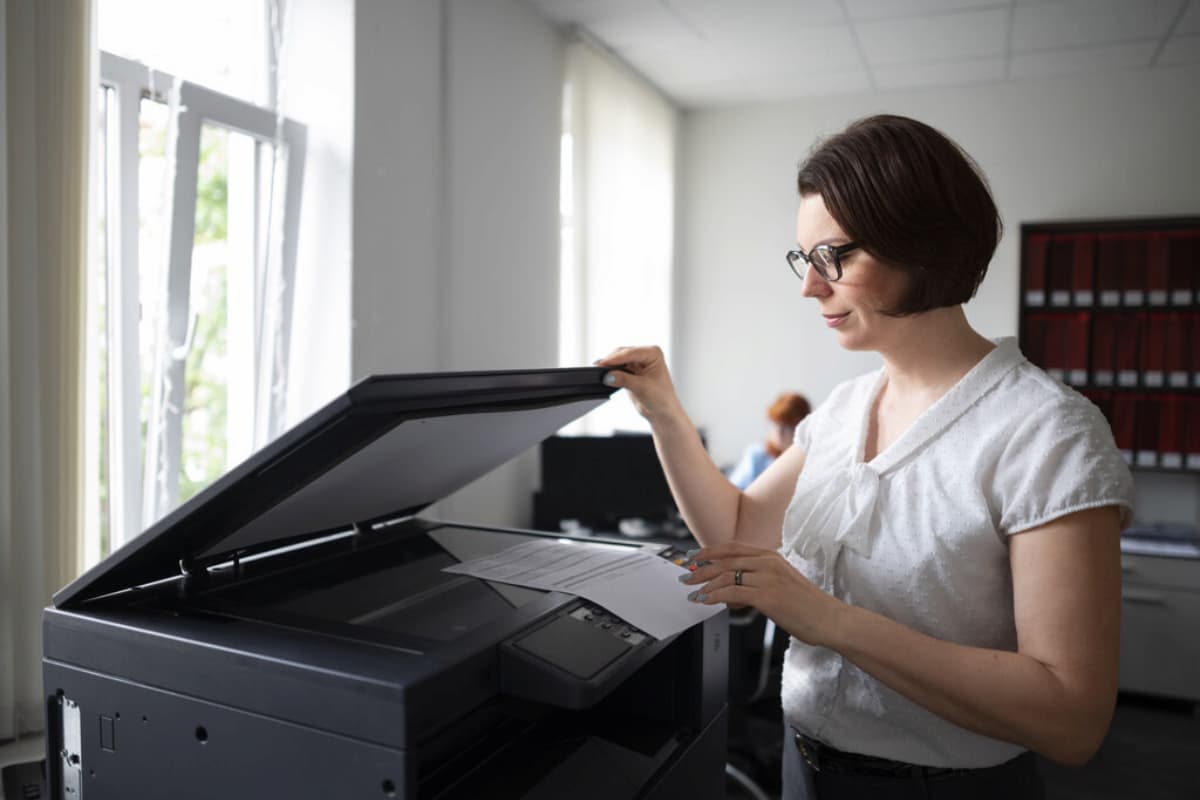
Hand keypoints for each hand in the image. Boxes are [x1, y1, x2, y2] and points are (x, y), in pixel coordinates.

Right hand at [594, 345, 682, 422]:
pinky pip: (617, 368)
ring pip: (618, 360)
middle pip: (622, 353)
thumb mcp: (642, 388)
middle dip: (610, 361)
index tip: (602, 364)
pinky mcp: (631, 371)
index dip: (615, 359)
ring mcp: (638, 362)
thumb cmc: (662, 398)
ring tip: (598, 371)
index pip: (630, 353)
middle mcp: (646, 355)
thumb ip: (624, 380)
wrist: (663, 412)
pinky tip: (604, 375)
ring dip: (609, 365)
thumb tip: (608, 376)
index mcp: (653, 353)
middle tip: (597, 368)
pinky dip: (610, 371)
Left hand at [679, 541, 845, 647]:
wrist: (830, 619)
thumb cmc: (808, 606)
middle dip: (701, 568)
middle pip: (725, 560)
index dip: (710, 551)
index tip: (694, 556)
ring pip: (726, 575)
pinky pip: (733, 592)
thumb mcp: (781, 584)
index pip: (733, 548)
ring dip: (705, 584)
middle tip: (686, 576)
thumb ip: (758, 582)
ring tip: (693, 592)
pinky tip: (706, 601)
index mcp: (771, 557)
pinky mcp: (767, 596)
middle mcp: (768, 563)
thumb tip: (732, 592)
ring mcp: (768, 578)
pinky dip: (715, 596)